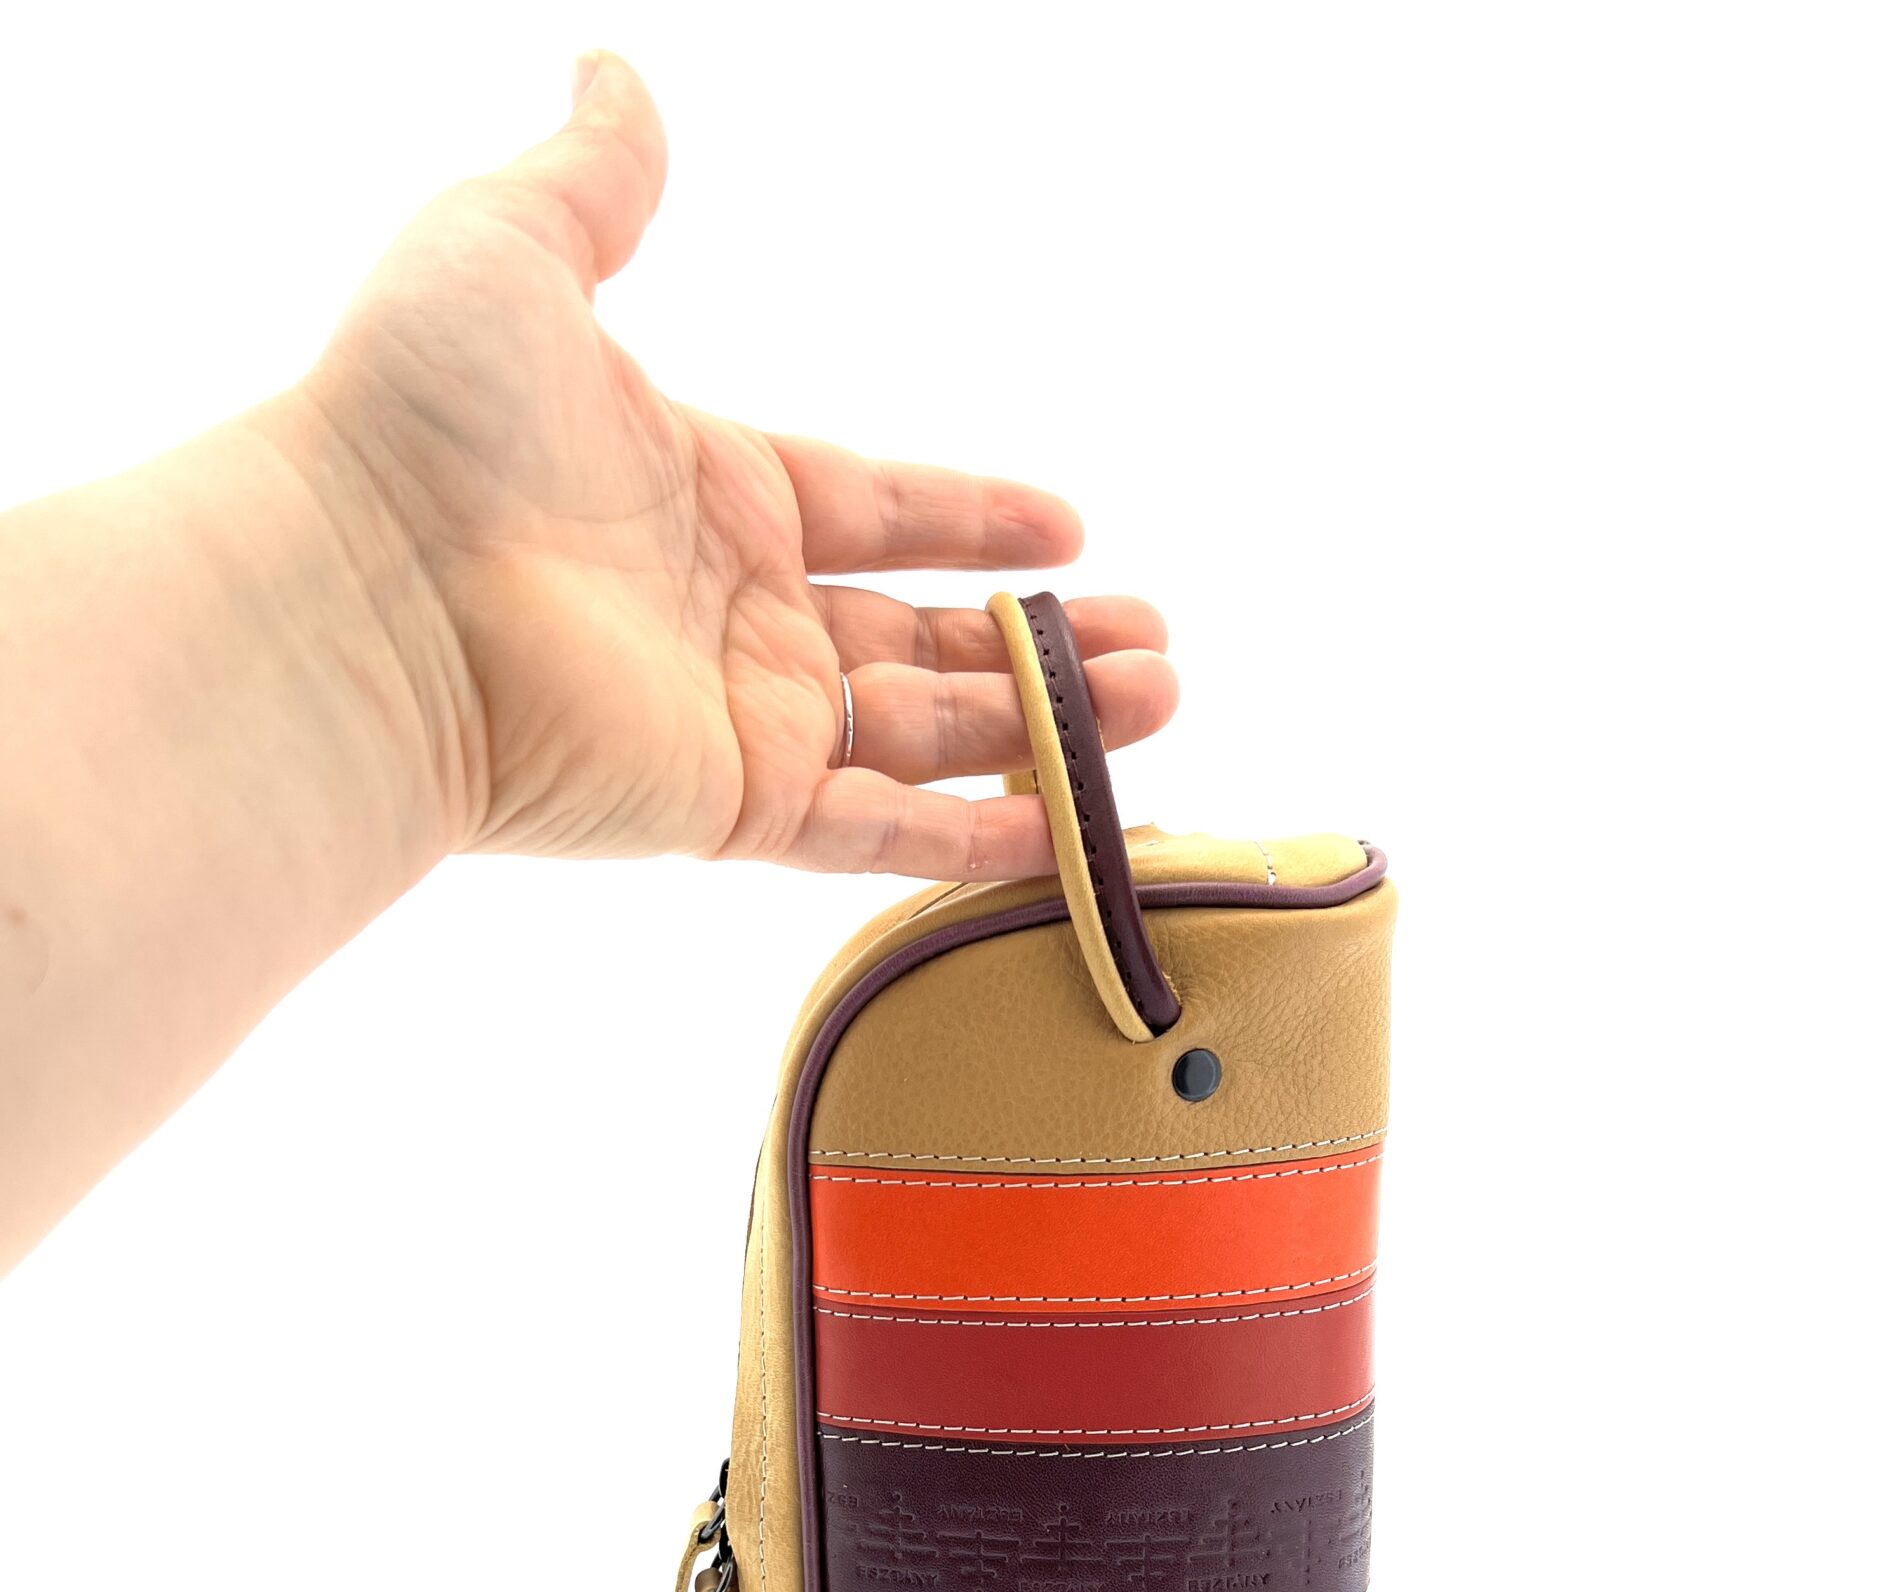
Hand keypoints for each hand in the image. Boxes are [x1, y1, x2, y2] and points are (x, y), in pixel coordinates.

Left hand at [290, 52, 1176, 878]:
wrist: (360, 587)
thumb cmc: (420, 417)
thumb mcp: (511, 249)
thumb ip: (592, 181)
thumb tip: (615, 74)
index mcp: (711, 488)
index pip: (876, 508)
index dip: (971, 516)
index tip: (1069, 523)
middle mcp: (738, 612)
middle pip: (924, 631)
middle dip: (1044, 644)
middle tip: (1157, 649)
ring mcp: (740, 714)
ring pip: (925, 730)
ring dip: (1046, 726)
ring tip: (1162, 705)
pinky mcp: (732, 803)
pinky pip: (873, 830)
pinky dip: (968, 834)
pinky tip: (1063, 824)